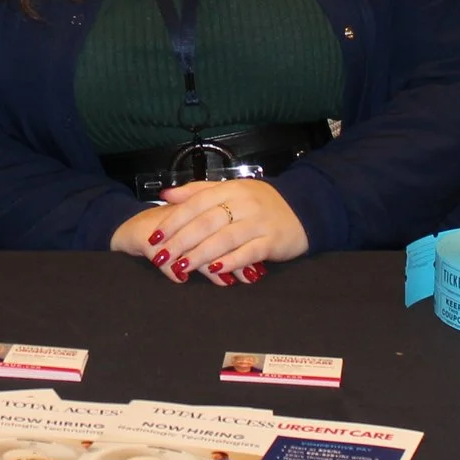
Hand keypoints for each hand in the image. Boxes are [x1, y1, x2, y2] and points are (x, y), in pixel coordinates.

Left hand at [109, 179, 307, 284]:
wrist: (304, 209)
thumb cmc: (260, 203)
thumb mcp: (231, 190)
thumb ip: (198, 191)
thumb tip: (166, 193)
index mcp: (230, 189)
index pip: (195, 204)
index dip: (173, 221)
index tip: (156, 236)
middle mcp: (244, 203)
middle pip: (206, 223)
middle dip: (180, 242)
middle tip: (162, 256)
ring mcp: (259, 222)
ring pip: (224, 239)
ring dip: (200, 255)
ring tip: (180, 267)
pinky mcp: (272, 241)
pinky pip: (248, 252)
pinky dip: (231, 261)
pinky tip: (215, 270)